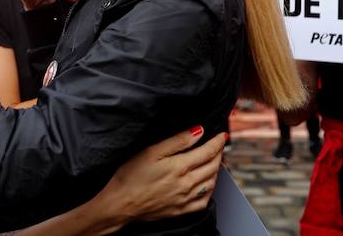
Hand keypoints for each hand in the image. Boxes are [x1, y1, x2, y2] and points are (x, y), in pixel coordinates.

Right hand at [95, 128, 226, 222]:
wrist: (121, 203)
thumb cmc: (130, 175)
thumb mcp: (151, 150)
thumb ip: (177, 141)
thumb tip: (198, 131)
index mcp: (180, 166)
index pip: (207, 152)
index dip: (217, 142)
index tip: (221, 135)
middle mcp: (187, 183)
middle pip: (212, 166)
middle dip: (219, 154)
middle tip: (219, 145)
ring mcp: (185, 198)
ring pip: (211, 183)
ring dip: (216, 170)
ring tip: (214, 161)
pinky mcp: (181, 210)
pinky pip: (204, 201)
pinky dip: (210, 191)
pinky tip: (207, 185)